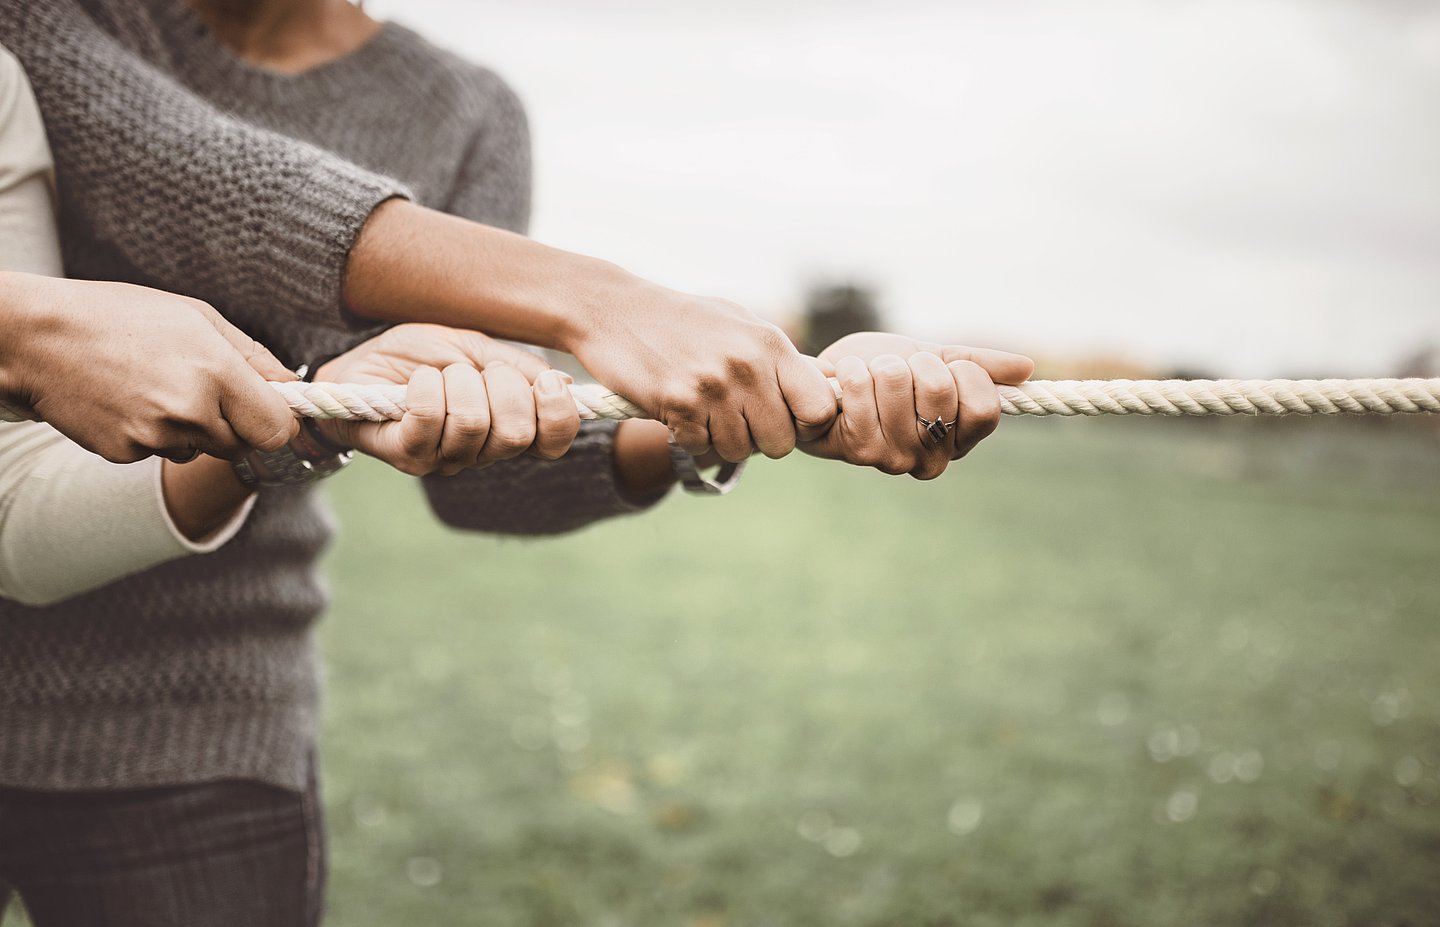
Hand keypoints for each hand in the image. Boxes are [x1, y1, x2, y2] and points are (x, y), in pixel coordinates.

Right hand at [0, 273, 298, 462]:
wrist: (38, 337)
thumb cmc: (122, 316)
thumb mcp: (198, 318)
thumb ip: (254, 357)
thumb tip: (293, 387)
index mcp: (216, 371)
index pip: (276, 429)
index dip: (277, 423)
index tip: (271, 412)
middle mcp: (189, 409)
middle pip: (242, 444)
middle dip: (233, 424)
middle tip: (202, 389)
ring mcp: (155, 436)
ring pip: (201, 450)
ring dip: (192, 430)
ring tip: (156, 387)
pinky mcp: (125, 453)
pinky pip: (160, 453)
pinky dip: (153, 434)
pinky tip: (129, 401)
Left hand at [312, 323, 579, 475]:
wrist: (359, 360)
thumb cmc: (419, 357)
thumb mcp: (476, 347)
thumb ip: (518, 367)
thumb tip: (564, 385)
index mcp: (506, 427)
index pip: (552, 444)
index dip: (558, 415)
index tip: (546, 381)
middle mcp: (480, 452)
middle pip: (516, 435)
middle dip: (503, 386)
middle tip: (478, 369)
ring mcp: (443, 458)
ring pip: (472, 425)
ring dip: (458, 382)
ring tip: (440, 373)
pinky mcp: (406, 454)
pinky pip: (429, 420)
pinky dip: (427, 388)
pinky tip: (418, 381)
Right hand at [569, 282, 836, 463]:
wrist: (614, 310)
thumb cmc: (682, 319)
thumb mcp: (738, 323)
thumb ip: (778, 357)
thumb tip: (824, 386)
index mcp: (770, 344)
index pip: (820, 407)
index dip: (806, 423)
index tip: (787, 419)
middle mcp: (747, 365)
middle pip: (781, 442)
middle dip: (759, 439)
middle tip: (736, 419)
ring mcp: (713, 386)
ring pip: (739, 450)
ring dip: (720, 439)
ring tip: (703, 410)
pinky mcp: (678, 403)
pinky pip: (700, 448)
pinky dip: (690, 438)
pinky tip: (679, 411)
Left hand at [800, 333, 1033, 479]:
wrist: (831, 380)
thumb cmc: (886, 372)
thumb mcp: (937, 360)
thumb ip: (980, 366)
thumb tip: (1027, 367)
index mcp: (959, 440)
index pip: (984, 409)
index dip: (963, 375)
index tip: (941, 369)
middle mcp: (931, 460)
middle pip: (939, 390)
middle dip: (915, 364)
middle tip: (899, 373)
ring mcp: (894, 459)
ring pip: (897, 382)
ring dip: (881, 365)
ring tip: (872, 377)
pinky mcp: (857, 450)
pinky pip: (862, 389)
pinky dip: (852, 370)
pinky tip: (846, 379)